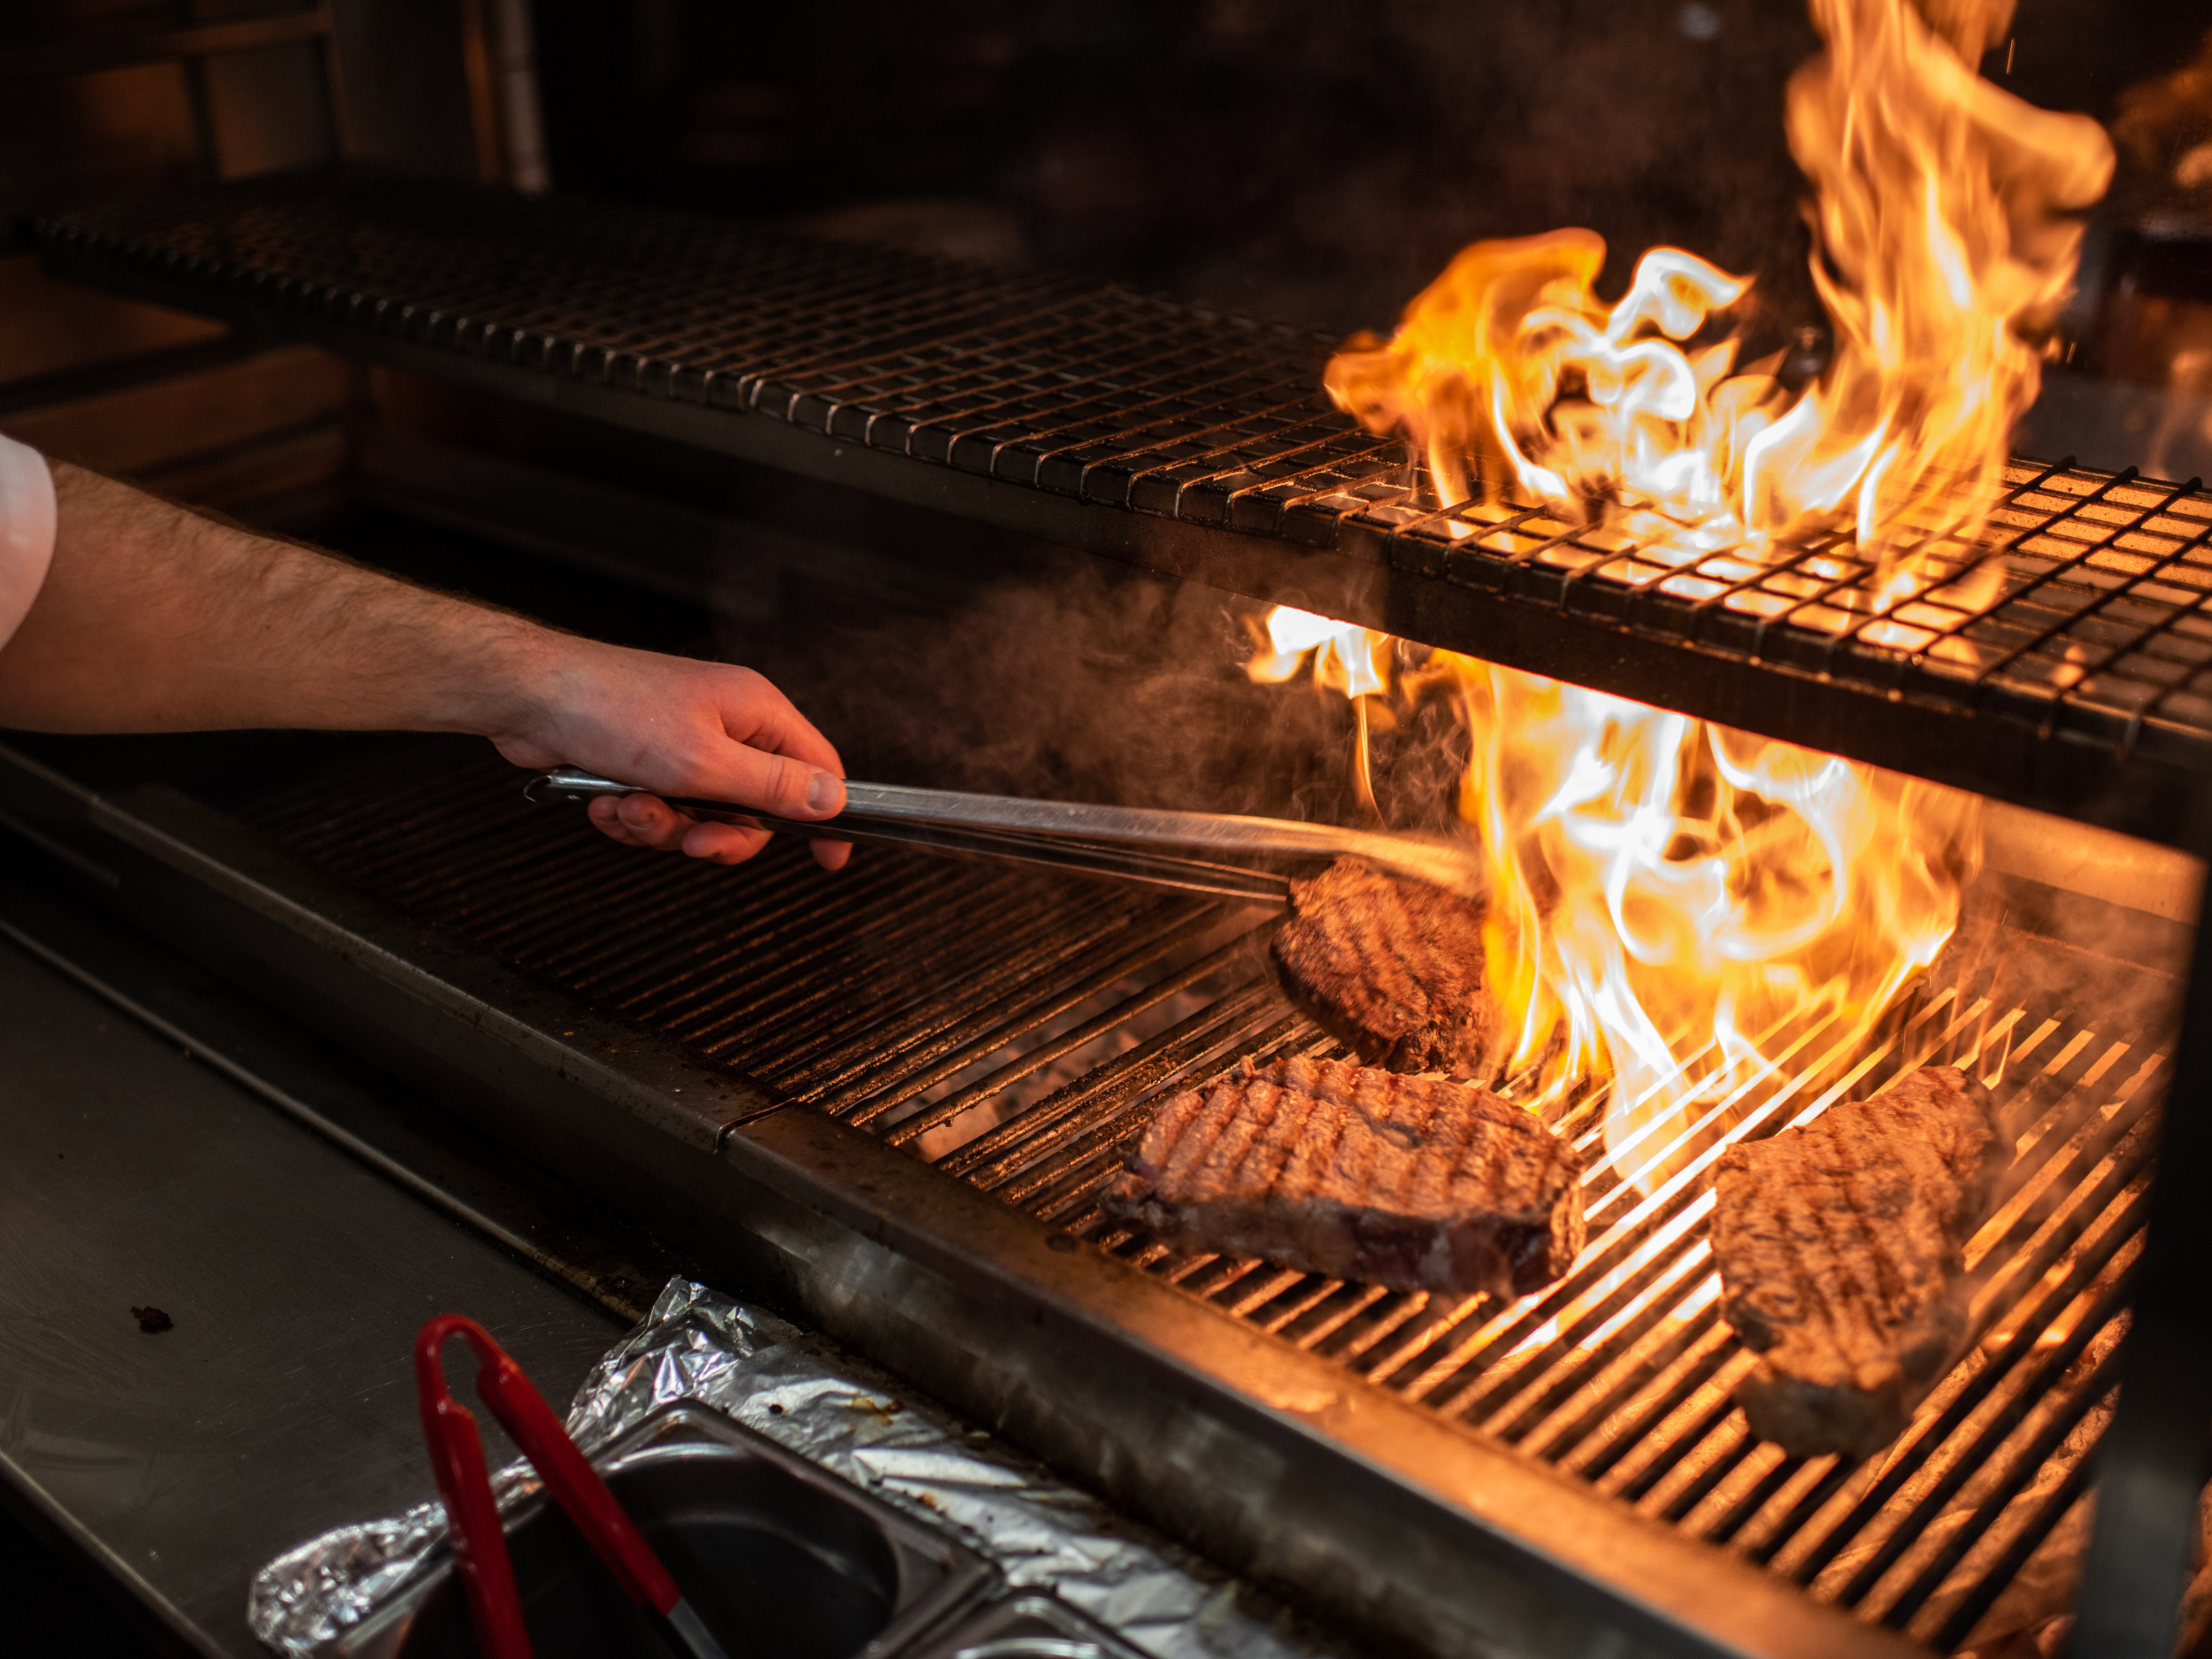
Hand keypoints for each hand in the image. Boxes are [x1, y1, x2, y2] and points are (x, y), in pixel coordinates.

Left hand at [491, 638, 849, 868]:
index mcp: (755, 711)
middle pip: (755, 807)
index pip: (816, 767)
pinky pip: (663, 812)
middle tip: (690, 837)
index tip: (827, 860)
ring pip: (702, 817)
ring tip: (629, 806)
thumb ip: (772, 786)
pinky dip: (635, 817)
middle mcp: (727, 725)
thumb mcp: (703, 762)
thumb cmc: (610, 708)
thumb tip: (831, 800)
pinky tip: (607, 803)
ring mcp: (686, 742)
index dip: (824, 816)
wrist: (529, 695)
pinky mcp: (648, 760)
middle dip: (716, 832)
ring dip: (663, 826)